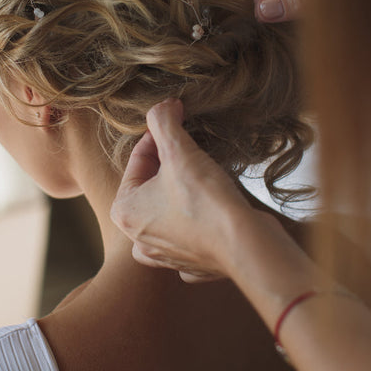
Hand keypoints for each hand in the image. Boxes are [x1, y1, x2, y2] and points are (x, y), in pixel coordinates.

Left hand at [111, 99, 259, 281]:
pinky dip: (199, 225)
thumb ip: (164, 121)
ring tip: (204, 179)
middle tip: (194, 151)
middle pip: (151, 186)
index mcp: (124, 211)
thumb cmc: (206, 202)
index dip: (160, 136)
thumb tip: (163, 106)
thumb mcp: (180, 151)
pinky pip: (190, 237)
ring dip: (182, 194)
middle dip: (171, 165)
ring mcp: (164, 256)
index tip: (179, 123)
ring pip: (168, 212)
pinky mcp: (191, 265)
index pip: (138, 160)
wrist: (245, 246)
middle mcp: (138, 238)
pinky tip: (212, 213)